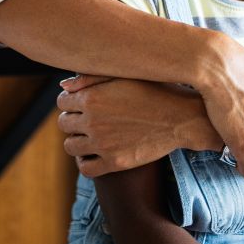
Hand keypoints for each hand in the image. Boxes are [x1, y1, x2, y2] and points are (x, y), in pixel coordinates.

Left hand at [56, 77, 212, 176]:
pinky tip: (94, 152)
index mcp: (92, 98)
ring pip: (70, 146)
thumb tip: (63, 86)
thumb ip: (90, 78)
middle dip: (72, 119)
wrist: (181, 117)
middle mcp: (93, 122)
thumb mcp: (123, 75)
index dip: (71, 101)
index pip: (62, 102)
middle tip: (88, 117)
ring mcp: (103, 145)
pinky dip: (85, 161)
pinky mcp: (114, 163)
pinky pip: (85, 168)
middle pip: (63, 124)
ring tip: (90, 134)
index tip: (82, 102)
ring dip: (77, 139)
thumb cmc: (155, 90)